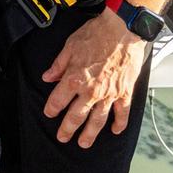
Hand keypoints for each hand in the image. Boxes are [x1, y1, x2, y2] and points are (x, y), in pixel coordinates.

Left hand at [41, 8, 147, 147]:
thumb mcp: (70, 46)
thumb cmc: (98, 33)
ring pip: (98, 121)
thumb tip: (48, 76)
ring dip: (90, 134)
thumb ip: (58, 65)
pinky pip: (122, 113)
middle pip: (76, 116)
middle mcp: (91, 90)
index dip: (51, 109)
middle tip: (63, 137)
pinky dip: (119, 124)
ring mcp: (109, 94)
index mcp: (74, 78)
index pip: (58, 100)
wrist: (122, 28)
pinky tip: (115, 131)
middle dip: (67, 129)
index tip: (49, 113)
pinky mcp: (125, 92)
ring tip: (84, 143)